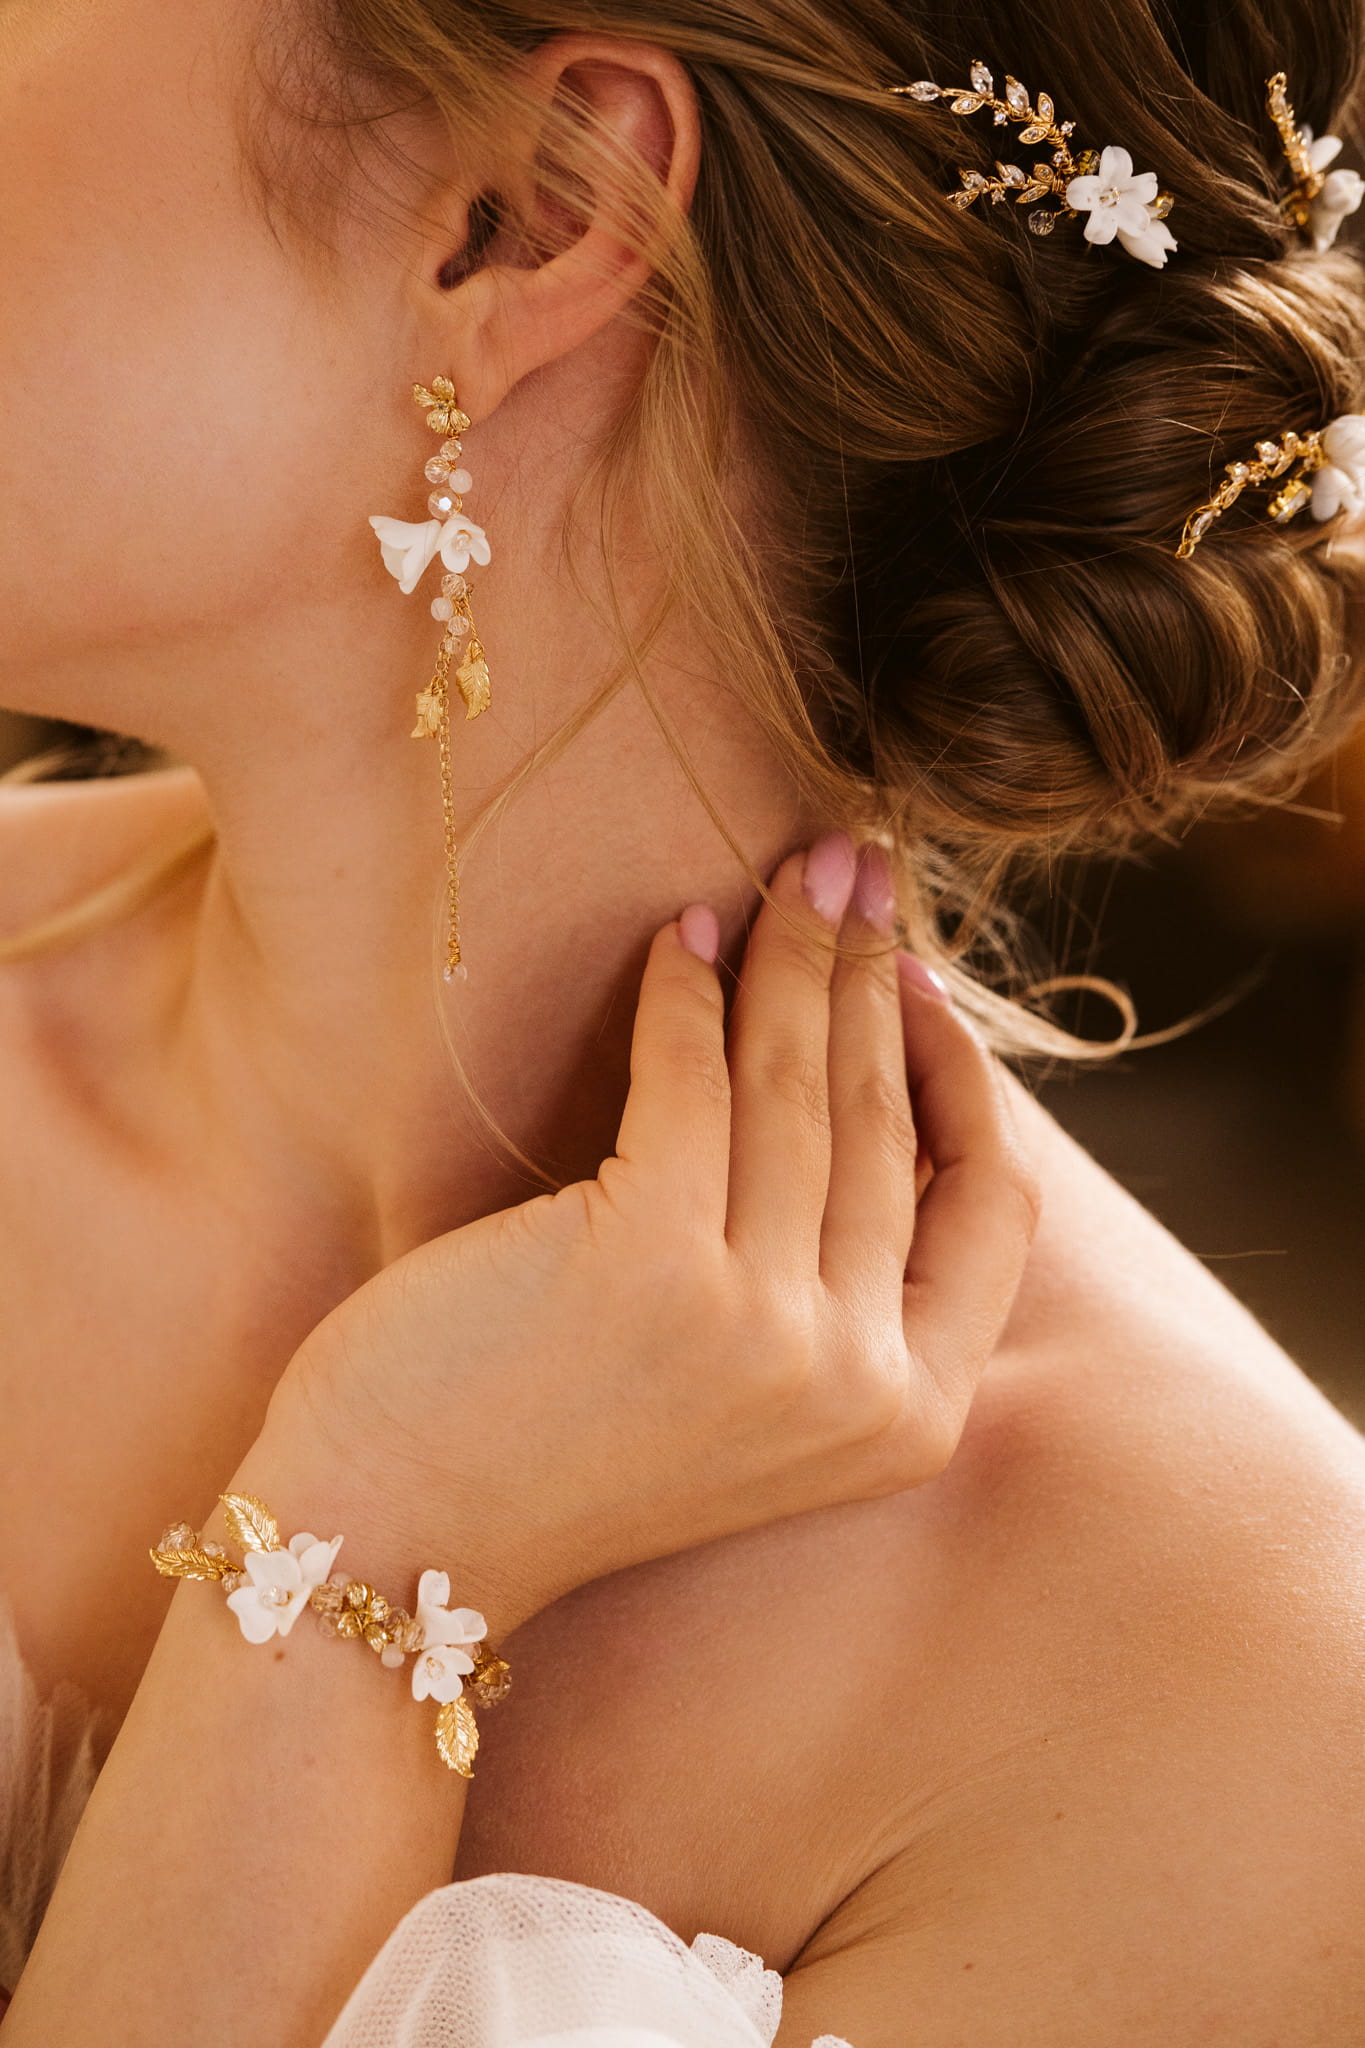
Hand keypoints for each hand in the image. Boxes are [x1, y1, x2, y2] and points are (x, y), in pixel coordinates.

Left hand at [259, 838, 1039, 1631]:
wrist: (408, 1541)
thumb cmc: (570, 1449)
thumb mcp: (755, 1394)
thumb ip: (837, 1284)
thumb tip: (879, 1084)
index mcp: (907, 1421)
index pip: (993, 1210)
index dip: (963, 1079)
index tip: (918, 987)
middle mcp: (857, 1380)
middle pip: (892, 1123)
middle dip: (876, 972)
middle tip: (856, 866)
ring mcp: (762, 1328)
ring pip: (804, 1089)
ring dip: (798, 955)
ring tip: (787, 870)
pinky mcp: (649, 1266)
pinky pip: (689, 1081)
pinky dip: (685, 989)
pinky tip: (680, 931)